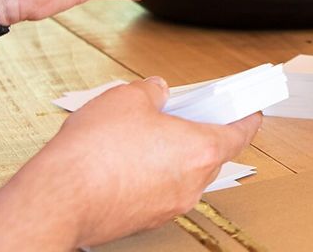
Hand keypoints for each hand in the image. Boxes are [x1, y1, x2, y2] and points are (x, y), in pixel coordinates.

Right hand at [44, 78, 261, 246]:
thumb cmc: (96, 151)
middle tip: (191, 112)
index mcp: (199, 151)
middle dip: (202, 131)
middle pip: (211, 154)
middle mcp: (190, 185)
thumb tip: (157, 93)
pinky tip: (128, 155)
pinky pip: (158, 189)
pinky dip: (153, 171)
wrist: (59, 197)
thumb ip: (152, 92)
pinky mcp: (142, 219)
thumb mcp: (129, 97)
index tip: (253, 110)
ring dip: (174, 152)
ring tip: (149, 130)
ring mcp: (166, 206)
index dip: (248, 118)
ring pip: (183, 173)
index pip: (239, 134)